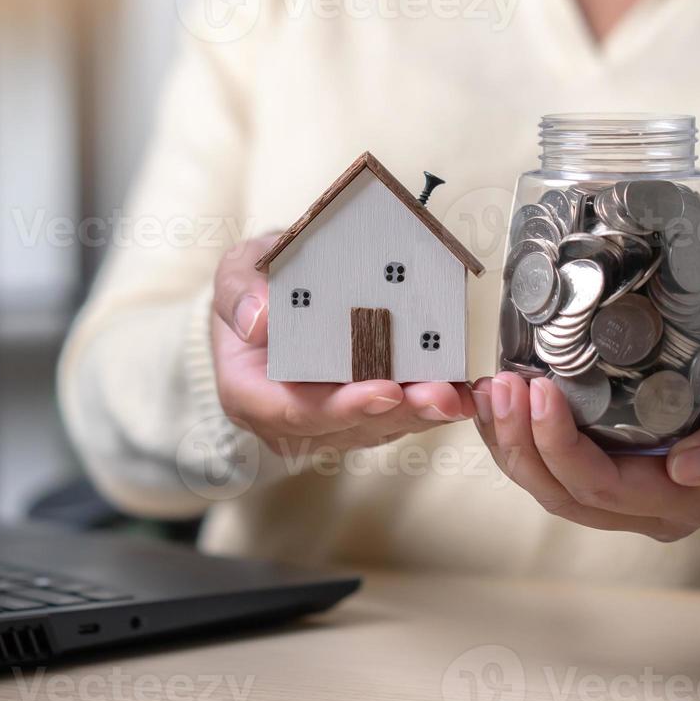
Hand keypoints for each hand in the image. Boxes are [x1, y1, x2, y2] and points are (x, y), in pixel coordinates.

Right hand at [212, 234, 473, 454]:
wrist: (273, 296)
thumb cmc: (255, 286)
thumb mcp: (235, 274)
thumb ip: (240, 293)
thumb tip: (258, 318)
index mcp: (250, 394)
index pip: (296, 412)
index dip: (341, 407)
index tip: (384, 391)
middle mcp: (289, 421)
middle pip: (348, 426)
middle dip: (399, 413)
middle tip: (441, 396)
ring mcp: (327, 422)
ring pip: (380, 426)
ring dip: (423, 413)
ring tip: (460, 394)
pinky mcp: (360, 414)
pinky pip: (396, 415)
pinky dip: (429, 403)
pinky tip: (464, 390)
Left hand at [471, 319, 699, 540]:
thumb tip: (686, 468)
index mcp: (690, 498)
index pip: (603, 487)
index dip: (561, 444)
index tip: (541, 388)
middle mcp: (652, 509)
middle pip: (564, 495)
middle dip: (521, 442)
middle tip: (503, 383)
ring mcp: (628, 495)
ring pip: (549, 487)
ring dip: (509, 443)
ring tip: (491, 389)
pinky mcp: (613, 468)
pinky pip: (551, 470)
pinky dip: (517, 439)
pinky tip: (497, 401)